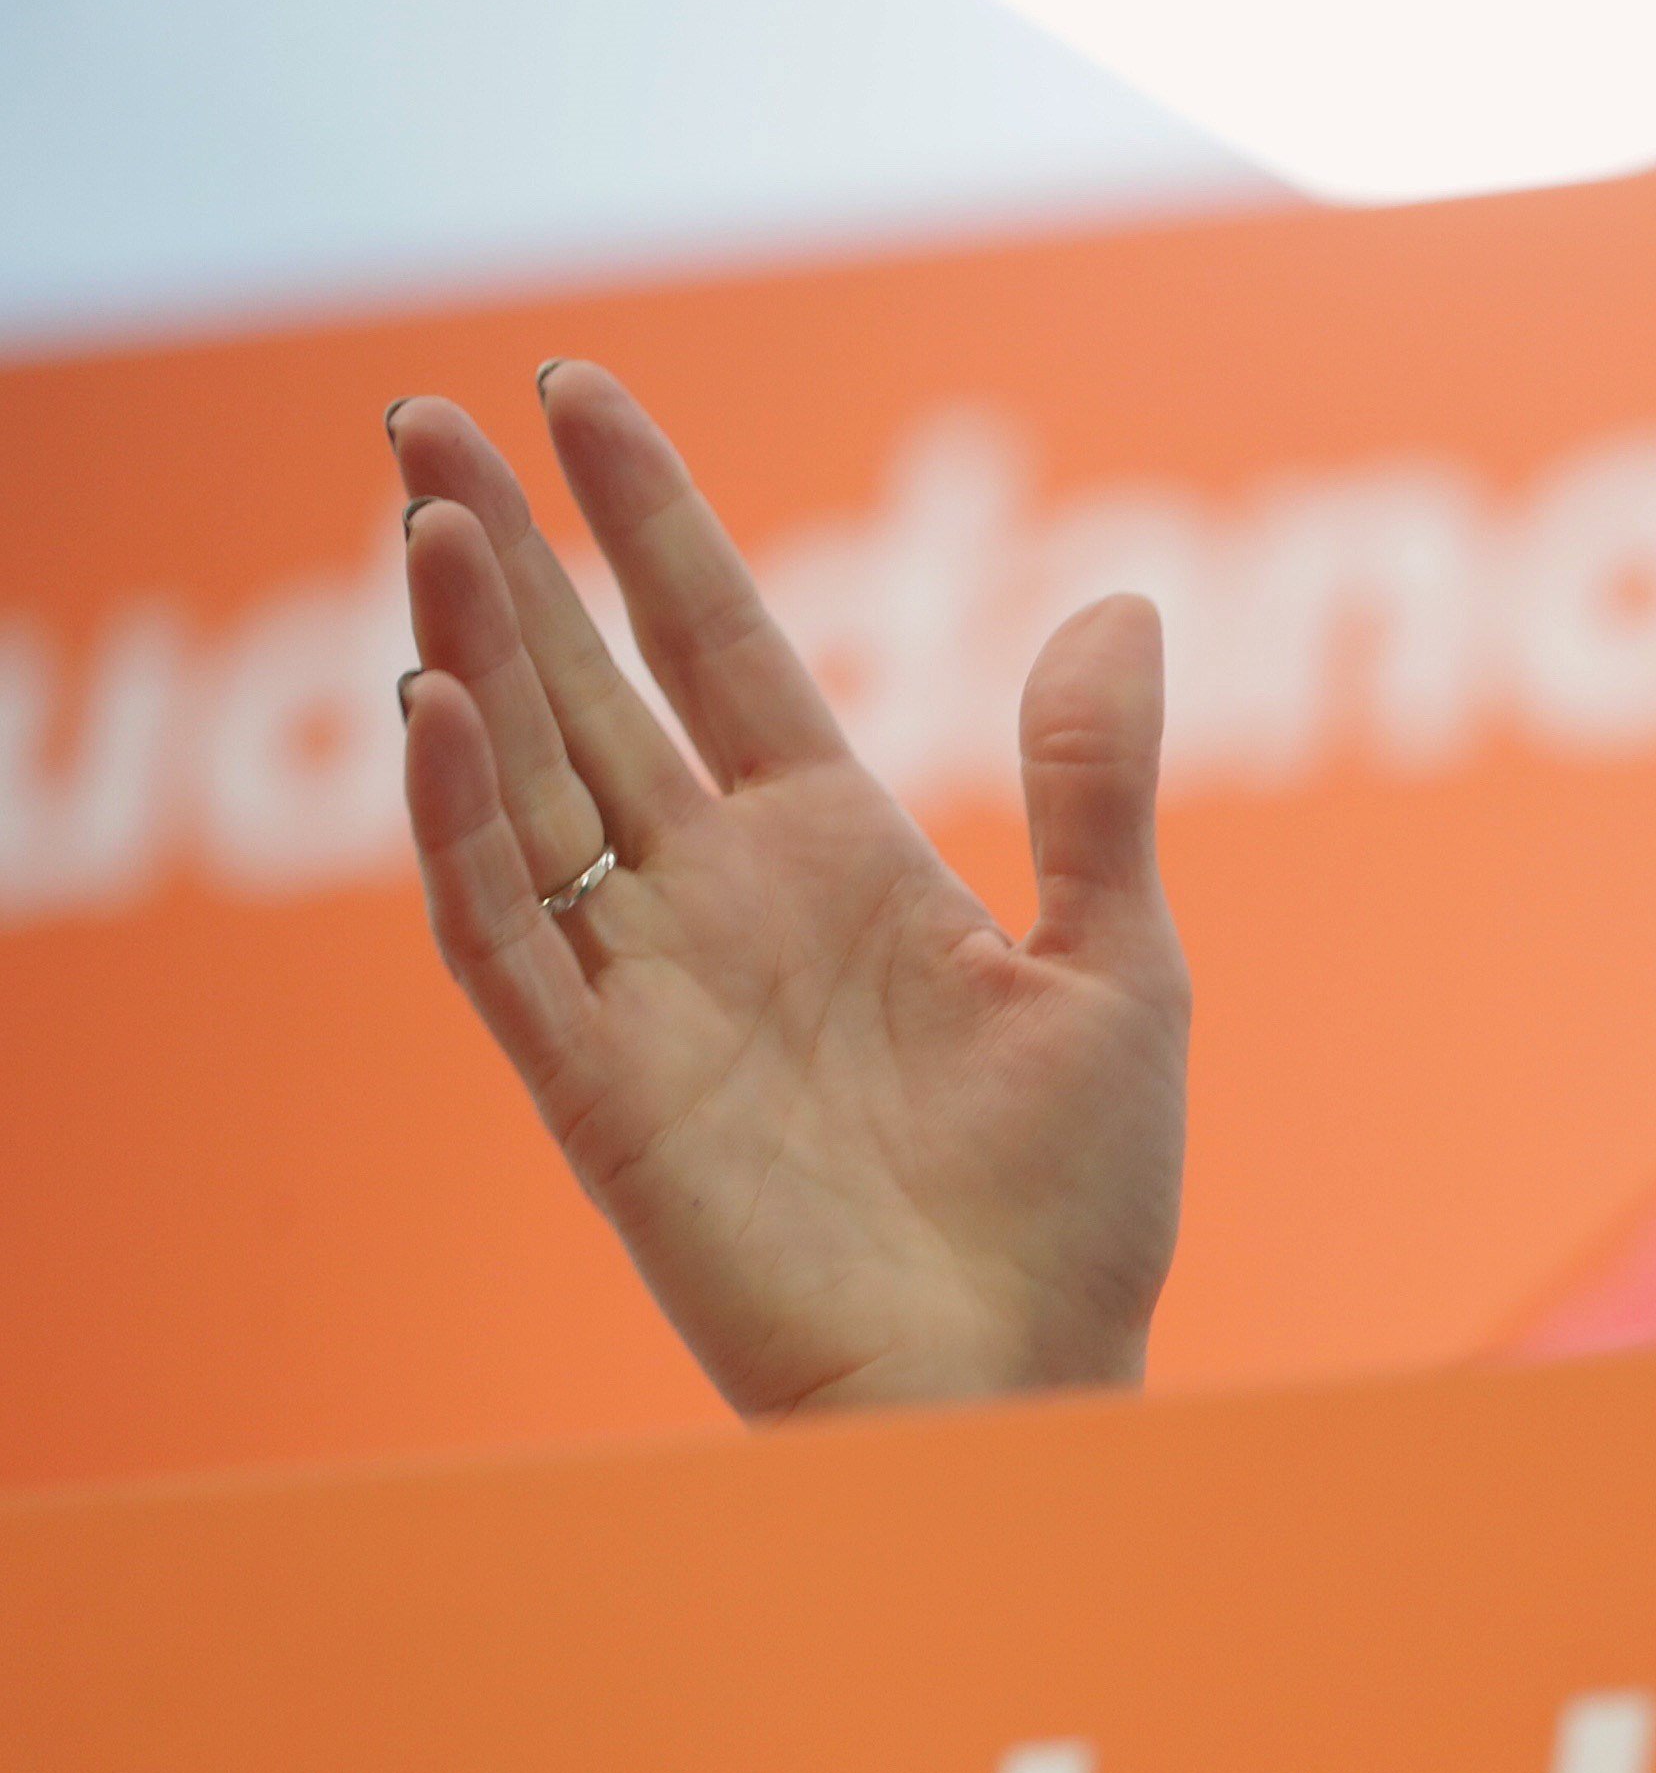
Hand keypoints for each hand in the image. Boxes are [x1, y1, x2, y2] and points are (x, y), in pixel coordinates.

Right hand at [387, 364, 1188, 1417]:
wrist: (1030, 1382)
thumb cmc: (1080, 1207)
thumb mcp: (1119, 970)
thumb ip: (1094, 792)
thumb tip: (1114, 603)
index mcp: (840, 856)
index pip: (714, 645)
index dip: (648, 521)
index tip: (579, 390)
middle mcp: (724, 902)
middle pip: (587, 688)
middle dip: (504, 551)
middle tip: (419, 414)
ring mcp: (651, 986)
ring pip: (525, 784)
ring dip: (466, 650)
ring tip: (424, 517)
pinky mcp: (599, 1086)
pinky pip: (501, 934)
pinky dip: (460, 823)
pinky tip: (437, 707)